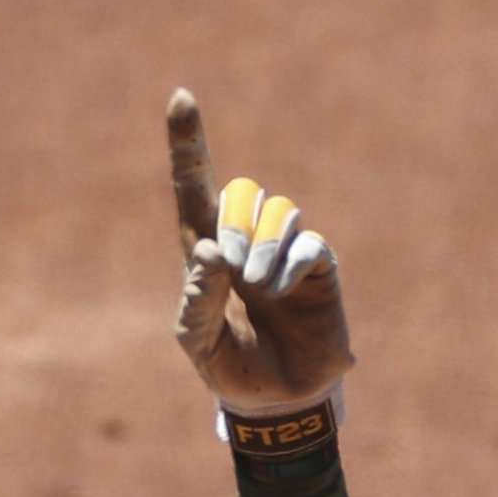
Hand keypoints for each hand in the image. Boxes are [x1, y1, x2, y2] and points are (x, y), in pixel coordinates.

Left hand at [166, 89, 351, 417]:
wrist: (276, 399)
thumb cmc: (229, 366)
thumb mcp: (197, 339)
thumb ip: (197, 297)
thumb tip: (212, 250)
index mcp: (203, 251)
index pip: (193, 188)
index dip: (188, 143)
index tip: (180, 97)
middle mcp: (243, 239)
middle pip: (237, 192)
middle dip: (231, 227)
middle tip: (231, 274)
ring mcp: (282, 248)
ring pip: (274, 210)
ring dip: (259, 251)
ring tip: (256, 291)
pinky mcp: (316, 264)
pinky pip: (305, 244)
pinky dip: (287, 269)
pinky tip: (278, 295)